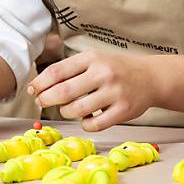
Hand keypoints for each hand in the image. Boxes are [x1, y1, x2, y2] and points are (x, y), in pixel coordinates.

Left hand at [27, 50, 162, 131]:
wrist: (150, 77)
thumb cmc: (115, 69)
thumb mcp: (94, 60)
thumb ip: (70, 70)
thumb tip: (38, 87)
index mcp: (92, 58)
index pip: (57, 71)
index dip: (40, 83)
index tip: (33, 90)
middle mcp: (103, 73)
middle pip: (63, 91)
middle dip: (46, 99)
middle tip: (41, 102)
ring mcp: (115, 92)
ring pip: (76, 110)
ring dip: (66, 112)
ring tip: (68, 108)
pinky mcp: (123, 111)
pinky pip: (94, 124)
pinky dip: (84, 124)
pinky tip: (86, 118)